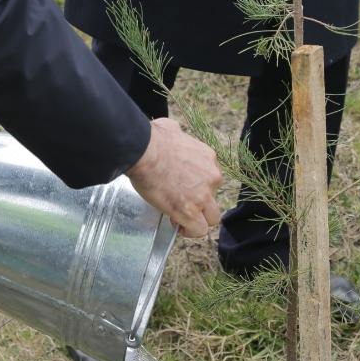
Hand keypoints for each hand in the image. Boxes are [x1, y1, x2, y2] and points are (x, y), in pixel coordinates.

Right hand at [126, 117, 221, 237]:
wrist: (145, 152)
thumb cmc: (153, 139)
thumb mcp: (173, 128)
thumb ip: (177, 134)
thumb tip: (172, 131)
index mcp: (208, 158)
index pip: (211, 179)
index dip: (197, 188)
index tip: (183, 189)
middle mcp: (211, 177)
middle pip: (214, 198)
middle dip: (200, 204)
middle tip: (181, 204)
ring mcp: (203, 195)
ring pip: (212, 217)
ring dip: (198, 219)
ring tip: (181, 219)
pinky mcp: (190, 211)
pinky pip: (199, 230)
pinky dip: (190, 232)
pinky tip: (179, 227)